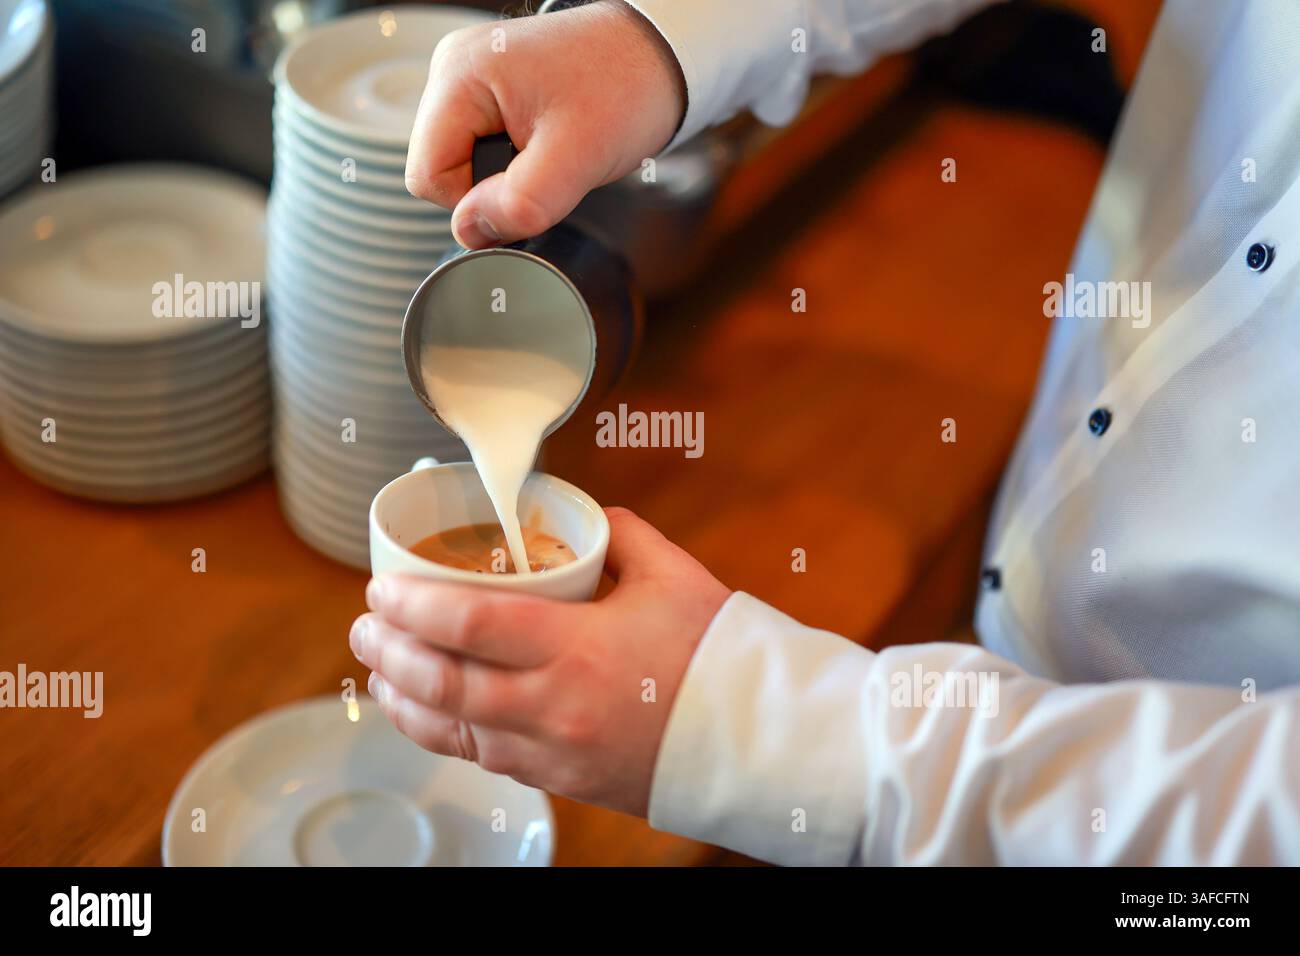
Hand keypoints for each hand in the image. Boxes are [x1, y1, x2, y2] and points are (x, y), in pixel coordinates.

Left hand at [349, 507, 730, 816]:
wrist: (759, 737)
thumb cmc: (718, 652)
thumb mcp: (671, 574)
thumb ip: (617, 535)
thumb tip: (578, 512)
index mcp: (579, 648)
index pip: (470, 624)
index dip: (412, 605)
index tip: (380, 587)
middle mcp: (554, 706)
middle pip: (443, 683)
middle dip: (388, 652)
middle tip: (362, 624)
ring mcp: (553, 752)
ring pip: (452, 730)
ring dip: (402, 697)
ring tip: (377, 670)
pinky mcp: (561, 780)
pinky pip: (484, 758)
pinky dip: (442, 733)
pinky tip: (424, 713)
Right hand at [404, 1, 685, 247]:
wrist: (661, 55)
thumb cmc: (626, 88)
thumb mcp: (577, 157)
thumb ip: (519, 203)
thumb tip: (468, 231)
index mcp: (461, 75)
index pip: (427, 175)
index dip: (475, 202)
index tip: (530, 188)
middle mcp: (454, 68)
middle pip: (440, 168)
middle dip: (493, 187)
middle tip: (549, 164)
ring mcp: (469, 77)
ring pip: (461, 162)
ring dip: (505, 175)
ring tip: (552, 150)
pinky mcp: (489, 89)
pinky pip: (480, 146)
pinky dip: (513, 160)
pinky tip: (545, 142)